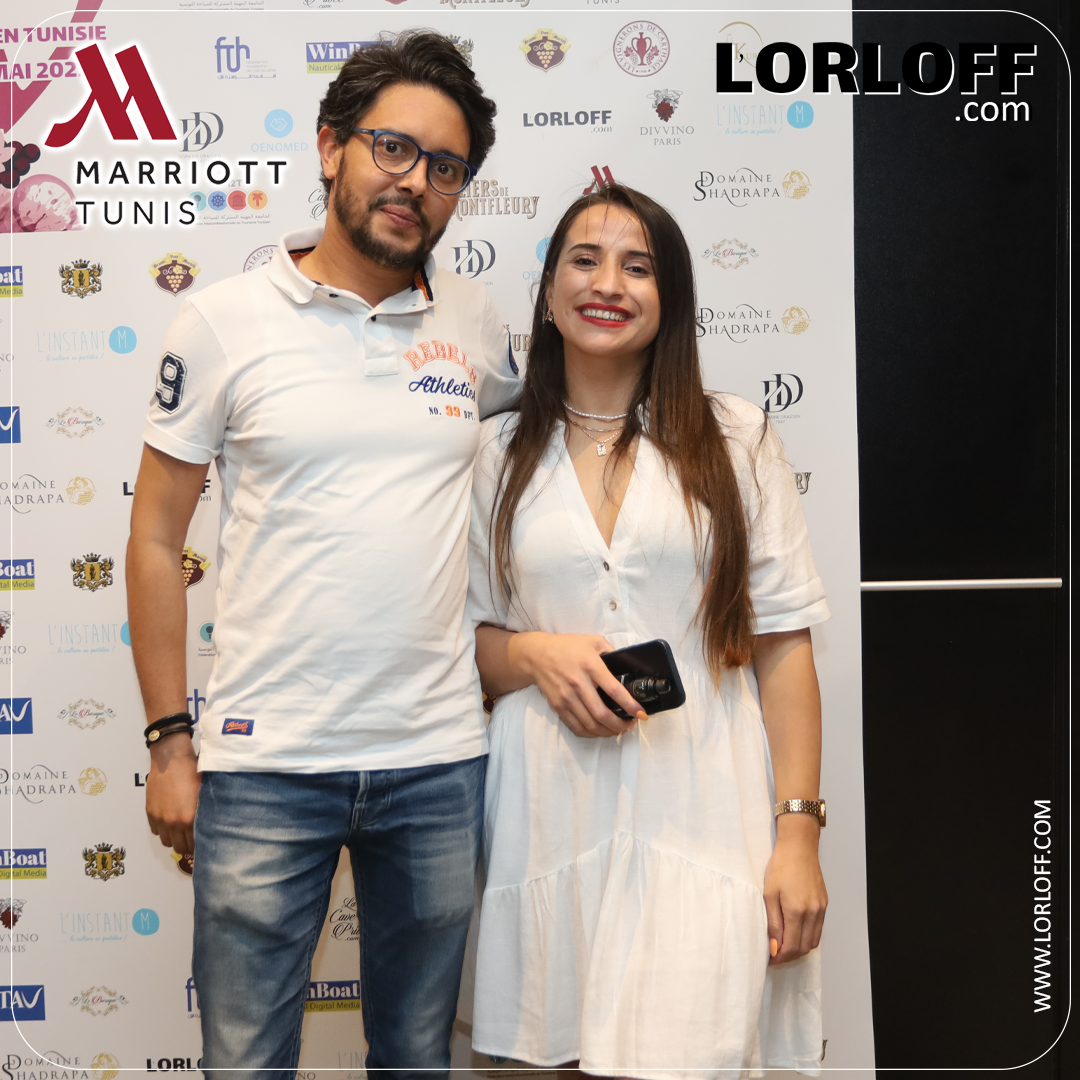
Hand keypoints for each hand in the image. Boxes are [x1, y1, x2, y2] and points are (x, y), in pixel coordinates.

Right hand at [146, 734, 199, 854]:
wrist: (172, 760)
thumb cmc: (193, 773)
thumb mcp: (204, 794)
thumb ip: (205, 813)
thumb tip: (210, 827)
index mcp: (190, 818)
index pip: (195, 845)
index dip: (199, 846)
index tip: (203, 843)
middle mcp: (174, 822)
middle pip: (180, 847)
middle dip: (187, 846)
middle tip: (191, 839)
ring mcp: (160, 819)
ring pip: (166, 842)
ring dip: (174, 839)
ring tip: (180, 831)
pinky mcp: (150, 813)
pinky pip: (156, 831)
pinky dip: (162, 830)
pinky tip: (169, 821)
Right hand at [511, 632, 646, 737]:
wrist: (537, 654)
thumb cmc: (567, 647)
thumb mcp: (593, 641)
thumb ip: (611, 652)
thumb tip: (627, 666)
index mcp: (590, 666)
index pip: (614, 691)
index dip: (630, 706)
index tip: (641, 714)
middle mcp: (579, 683)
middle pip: (602, 714)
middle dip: (620, 725)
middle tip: (630, 725)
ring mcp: (567, 697)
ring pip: (590, 724)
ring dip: (607, 731)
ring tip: (618, 729)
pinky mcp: (559, 706)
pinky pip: (577, 726)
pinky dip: (591, 733)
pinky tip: (600, 730)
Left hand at [763, 813, 826, 964]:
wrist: (799, 848)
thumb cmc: (780, 867)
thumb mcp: (769, 894)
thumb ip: (773, 923)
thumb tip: (775, 947)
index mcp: (796, 910)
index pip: (791, 946)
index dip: (780, 957)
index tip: (770, 959)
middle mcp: (812, 913)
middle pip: (804, 948)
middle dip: (789, 956)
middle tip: (776, 956)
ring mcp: (821, 909)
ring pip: (813, 941)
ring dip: (799, 949)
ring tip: (784, 947)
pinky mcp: (824, 904)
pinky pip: (818, 929)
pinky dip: (808, 937)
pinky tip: (796, 934)